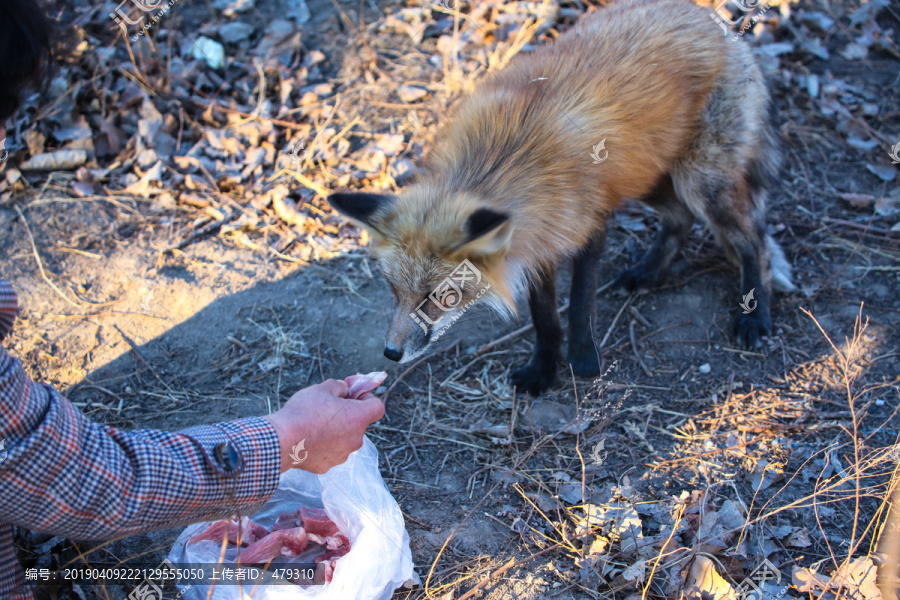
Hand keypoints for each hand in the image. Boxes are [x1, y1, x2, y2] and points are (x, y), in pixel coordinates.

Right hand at [264, 379, 384, 473]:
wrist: (282, 441)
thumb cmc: (303, 413)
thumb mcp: (323, 388)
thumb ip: (340, 386)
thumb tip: (346, 389)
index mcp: (358, 418)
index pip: (377, 407)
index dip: (367, 398)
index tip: (353, 395)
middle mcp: (355, 439)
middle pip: (358, 423)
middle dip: (347, 414)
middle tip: (329, 407)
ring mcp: (342, 455)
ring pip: (345, 438)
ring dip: (336, 430)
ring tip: (315, 423)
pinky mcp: (328, 465)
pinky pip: (331, 451)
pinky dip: (324, 445)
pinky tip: (309, 438)